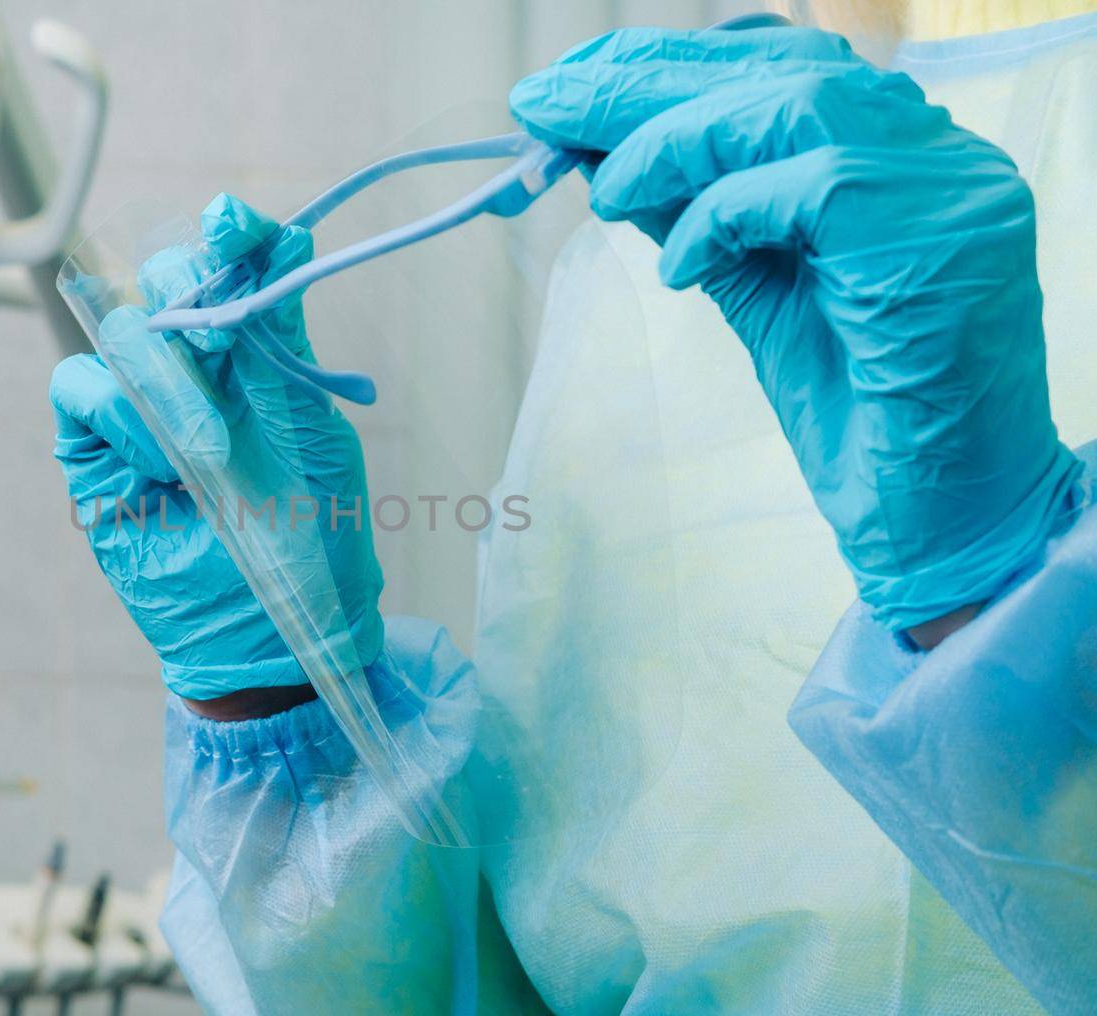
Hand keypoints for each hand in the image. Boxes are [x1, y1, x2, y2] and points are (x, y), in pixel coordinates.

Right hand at [51, 195, 384, 702]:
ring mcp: (138, 409)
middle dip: (190, 292)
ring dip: (163, 374)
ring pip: (119, 329)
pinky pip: (79, 387)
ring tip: (204, 445)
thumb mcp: (310, 424)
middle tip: (222, 337)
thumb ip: (282, 331)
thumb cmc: (310, 537)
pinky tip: (161, 460)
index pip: (229, 267)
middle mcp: (194, 372)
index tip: (233, 225)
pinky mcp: (92, 451)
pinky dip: (119, 413)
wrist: (276, 632)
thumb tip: (278, 232)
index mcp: (254, 357)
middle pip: (165, 279)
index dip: (229, 236)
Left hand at [510, 26, 1080, 632]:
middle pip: (777, 66)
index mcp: (895, 152)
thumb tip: (605, 161)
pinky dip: (720, 216)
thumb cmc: (859, 414)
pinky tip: (677, 266)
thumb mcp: (757, 292)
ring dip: (673, 138)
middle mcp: (932, 150)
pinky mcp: (935, 236)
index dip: (666, 69)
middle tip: (542, 105)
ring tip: (600, 191)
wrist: (941, 517)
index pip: (774, 66)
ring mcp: (945, 186)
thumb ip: (697, 217)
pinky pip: (806, 186)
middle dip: (645, 83)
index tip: (566, 91)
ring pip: (792, 103)